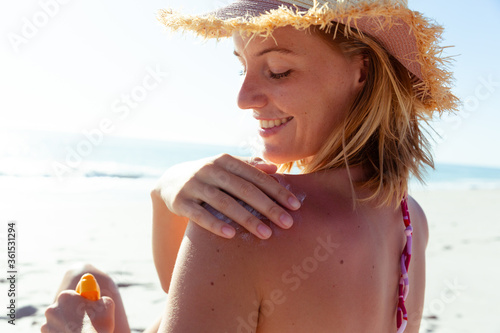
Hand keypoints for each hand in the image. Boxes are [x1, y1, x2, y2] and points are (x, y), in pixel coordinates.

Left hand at [41, 291, 114, 332]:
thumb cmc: (98, 324)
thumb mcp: (107, 304)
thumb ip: (99, 298)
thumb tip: (99, 300)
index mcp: (65, 297)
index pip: (72, 295)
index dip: (80, 301)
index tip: (86, 307)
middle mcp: (52, 309)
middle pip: (63, 308)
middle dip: (72, 313)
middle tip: (85, 321)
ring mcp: (46, 325)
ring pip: (58, 322)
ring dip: (66, 325)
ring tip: (80, 331)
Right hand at [152, 154, 301, 238]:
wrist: (170, 181)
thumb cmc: (209, 176)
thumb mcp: (227, 168)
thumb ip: (250, 167)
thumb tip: (275, 169)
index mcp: (226, 161)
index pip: (256, 176)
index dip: (277, 191)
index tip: (295, 206)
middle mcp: (210, 170)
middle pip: (244, 189)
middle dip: (268, 207)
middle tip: (287, 223)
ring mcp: (194, 185)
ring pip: (224, 202)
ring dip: (246, 218)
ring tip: (266, 234)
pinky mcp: (180, 201)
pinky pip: (199, 215)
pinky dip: (215, 224)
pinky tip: (231, 235)